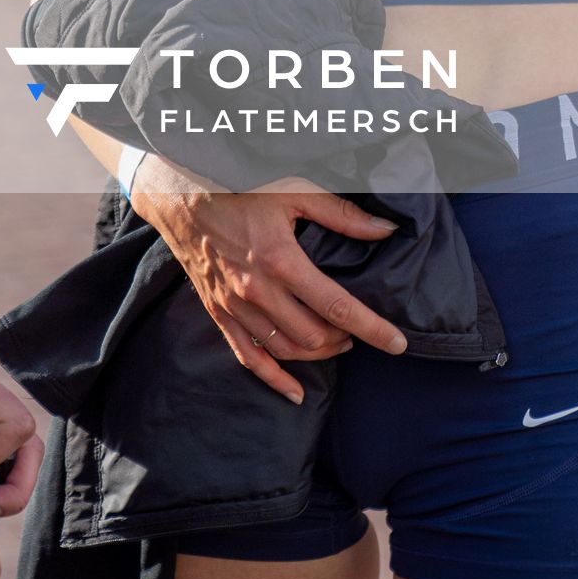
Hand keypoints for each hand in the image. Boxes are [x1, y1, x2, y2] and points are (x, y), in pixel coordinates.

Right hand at [130, 155, 406, 405]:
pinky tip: (294, 391)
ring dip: (317, 354)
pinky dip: (273, 378)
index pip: (337, 306)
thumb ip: (342, 214)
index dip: (372, 327)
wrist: (179, 193)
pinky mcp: (218, 312)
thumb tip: (385, 230)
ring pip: (286, 349)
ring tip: (337, 343)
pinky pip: (248, 356)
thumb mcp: (293, 191)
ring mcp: (235, 305)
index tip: (397, 343)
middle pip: (314, 335)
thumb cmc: (239, 186)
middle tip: (360, 330)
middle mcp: (257, 290)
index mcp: (280, 260)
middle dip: (346, 339)